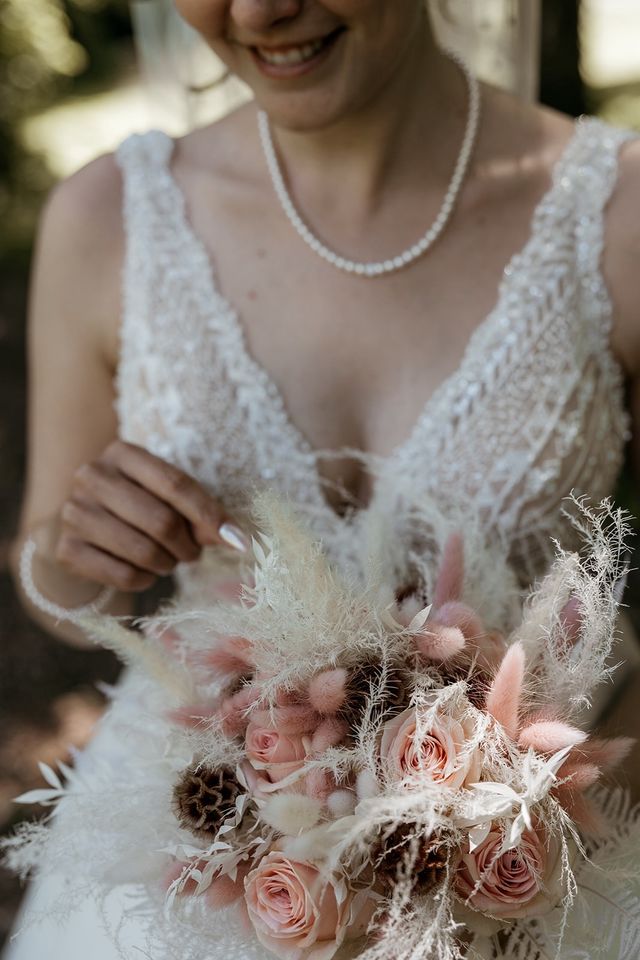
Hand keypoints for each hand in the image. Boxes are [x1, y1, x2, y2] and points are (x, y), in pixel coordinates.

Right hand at [54, 440, 247, 591]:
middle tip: (192, 554)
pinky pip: (124, 575)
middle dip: (188, 546)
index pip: (175, 484)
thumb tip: (237, 539)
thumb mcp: (168, 498)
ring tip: (167, 561)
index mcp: (122, 453)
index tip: (238, 540)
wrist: (84, 525)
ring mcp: (74, 512)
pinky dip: (145, 580)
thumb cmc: (138, 505)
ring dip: (167, 564)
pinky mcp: (66, 549)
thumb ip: (201, 514)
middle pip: (161, 521)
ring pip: (143, 552)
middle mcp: (92, 476)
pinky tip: (144, 571)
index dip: (210, 515)